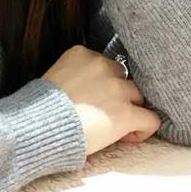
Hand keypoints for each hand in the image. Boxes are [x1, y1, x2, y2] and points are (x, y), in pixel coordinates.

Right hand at [42, 45, 160, 155]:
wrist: (39, 126)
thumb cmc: (41, 108)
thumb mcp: (55, 77)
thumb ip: (76, 75)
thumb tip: (89, 93)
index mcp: (81, 53)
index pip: (106, 64)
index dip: (104, 84)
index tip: (94, 101)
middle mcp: (102, 65)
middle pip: (123, 77)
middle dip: (119, 94)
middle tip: (106, 114)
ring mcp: (116, 89)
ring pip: (139, 95)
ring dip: (131, 109)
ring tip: (118, 127)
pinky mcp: (125, 113)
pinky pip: (151, 119)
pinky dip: (144, 129)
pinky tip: (127, 137)